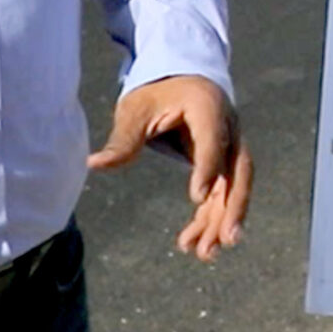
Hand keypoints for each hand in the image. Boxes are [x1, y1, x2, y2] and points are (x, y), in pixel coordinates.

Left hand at [89, 74, 252, 260]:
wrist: (179, 76)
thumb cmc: (156, 91)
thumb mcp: (135, 110)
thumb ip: (122, 140)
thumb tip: (93, 164)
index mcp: (207, 106)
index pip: (213, 140)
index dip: (208, 168)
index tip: (197, 198)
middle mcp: (228, 127)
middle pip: (239, 170)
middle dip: (234, 205)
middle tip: (227, 238)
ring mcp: (230, 145)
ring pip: (233, 187)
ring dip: (221, 221)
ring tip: (204, 255)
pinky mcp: (223, 162)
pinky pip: (222, 193)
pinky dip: (211, 218)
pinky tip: (194, 244)